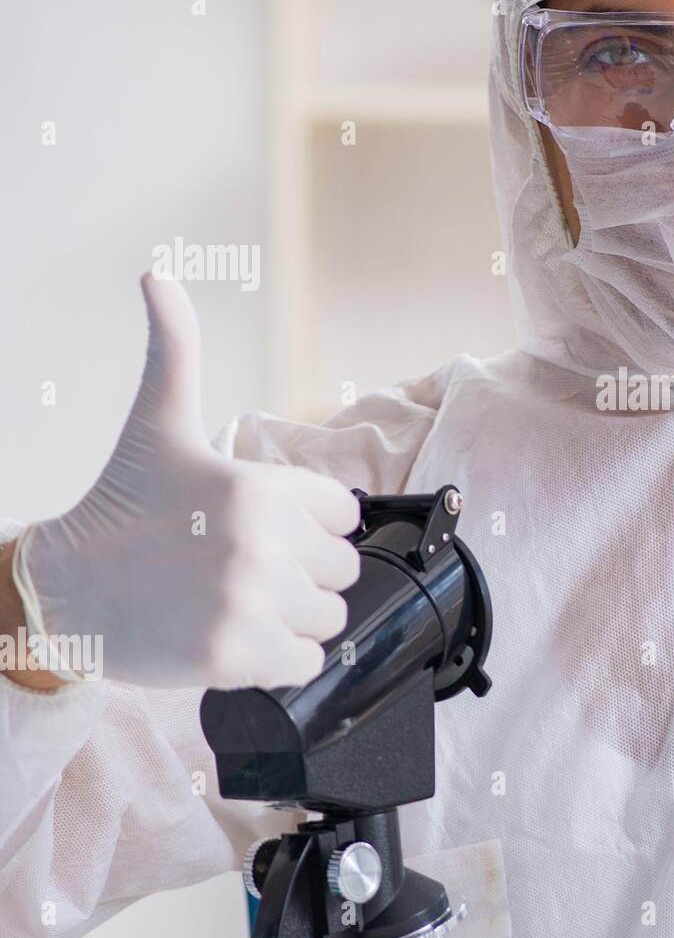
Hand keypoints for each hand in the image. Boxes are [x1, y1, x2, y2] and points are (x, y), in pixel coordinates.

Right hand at [14, 274, 360, 689]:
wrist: (64, 589)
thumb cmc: (122, 506)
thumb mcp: (158, 423)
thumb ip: (175, 350)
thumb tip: (159, 274)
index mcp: (259, 487)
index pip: (344, 514)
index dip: (312, 523)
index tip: (267, 527)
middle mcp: (262, 545)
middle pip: (340, 569)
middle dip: (303, 571)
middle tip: (244, 566)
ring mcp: (250, 604)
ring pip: (327, 618)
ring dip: (292, 616)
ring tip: (237, 600)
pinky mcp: (237, 657)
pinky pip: (305, 663)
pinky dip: (279, 659)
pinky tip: (235, 635)